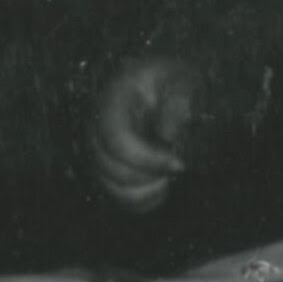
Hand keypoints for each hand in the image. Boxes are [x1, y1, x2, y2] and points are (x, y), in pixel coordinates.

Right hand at [87, 55, 202, 211]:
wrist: (168, 84)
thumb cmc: (176, 80)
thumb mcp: (184, 79)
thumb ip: (178, 103)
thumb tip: (167, 136)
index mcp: (115, 100)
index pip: (117, 140)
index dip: (148, 160)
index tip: (180, 164)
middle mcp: (98, 126)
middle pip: (111, 168)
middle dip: (150, 175)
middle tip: (178, 167)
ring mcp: (100, 149)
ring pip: (112, 188)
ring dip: (146, 191)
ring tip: (169, 178)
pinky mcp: (109, 167)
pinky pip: (118, 197)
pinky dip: (142, 202)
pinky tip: (163, 188)